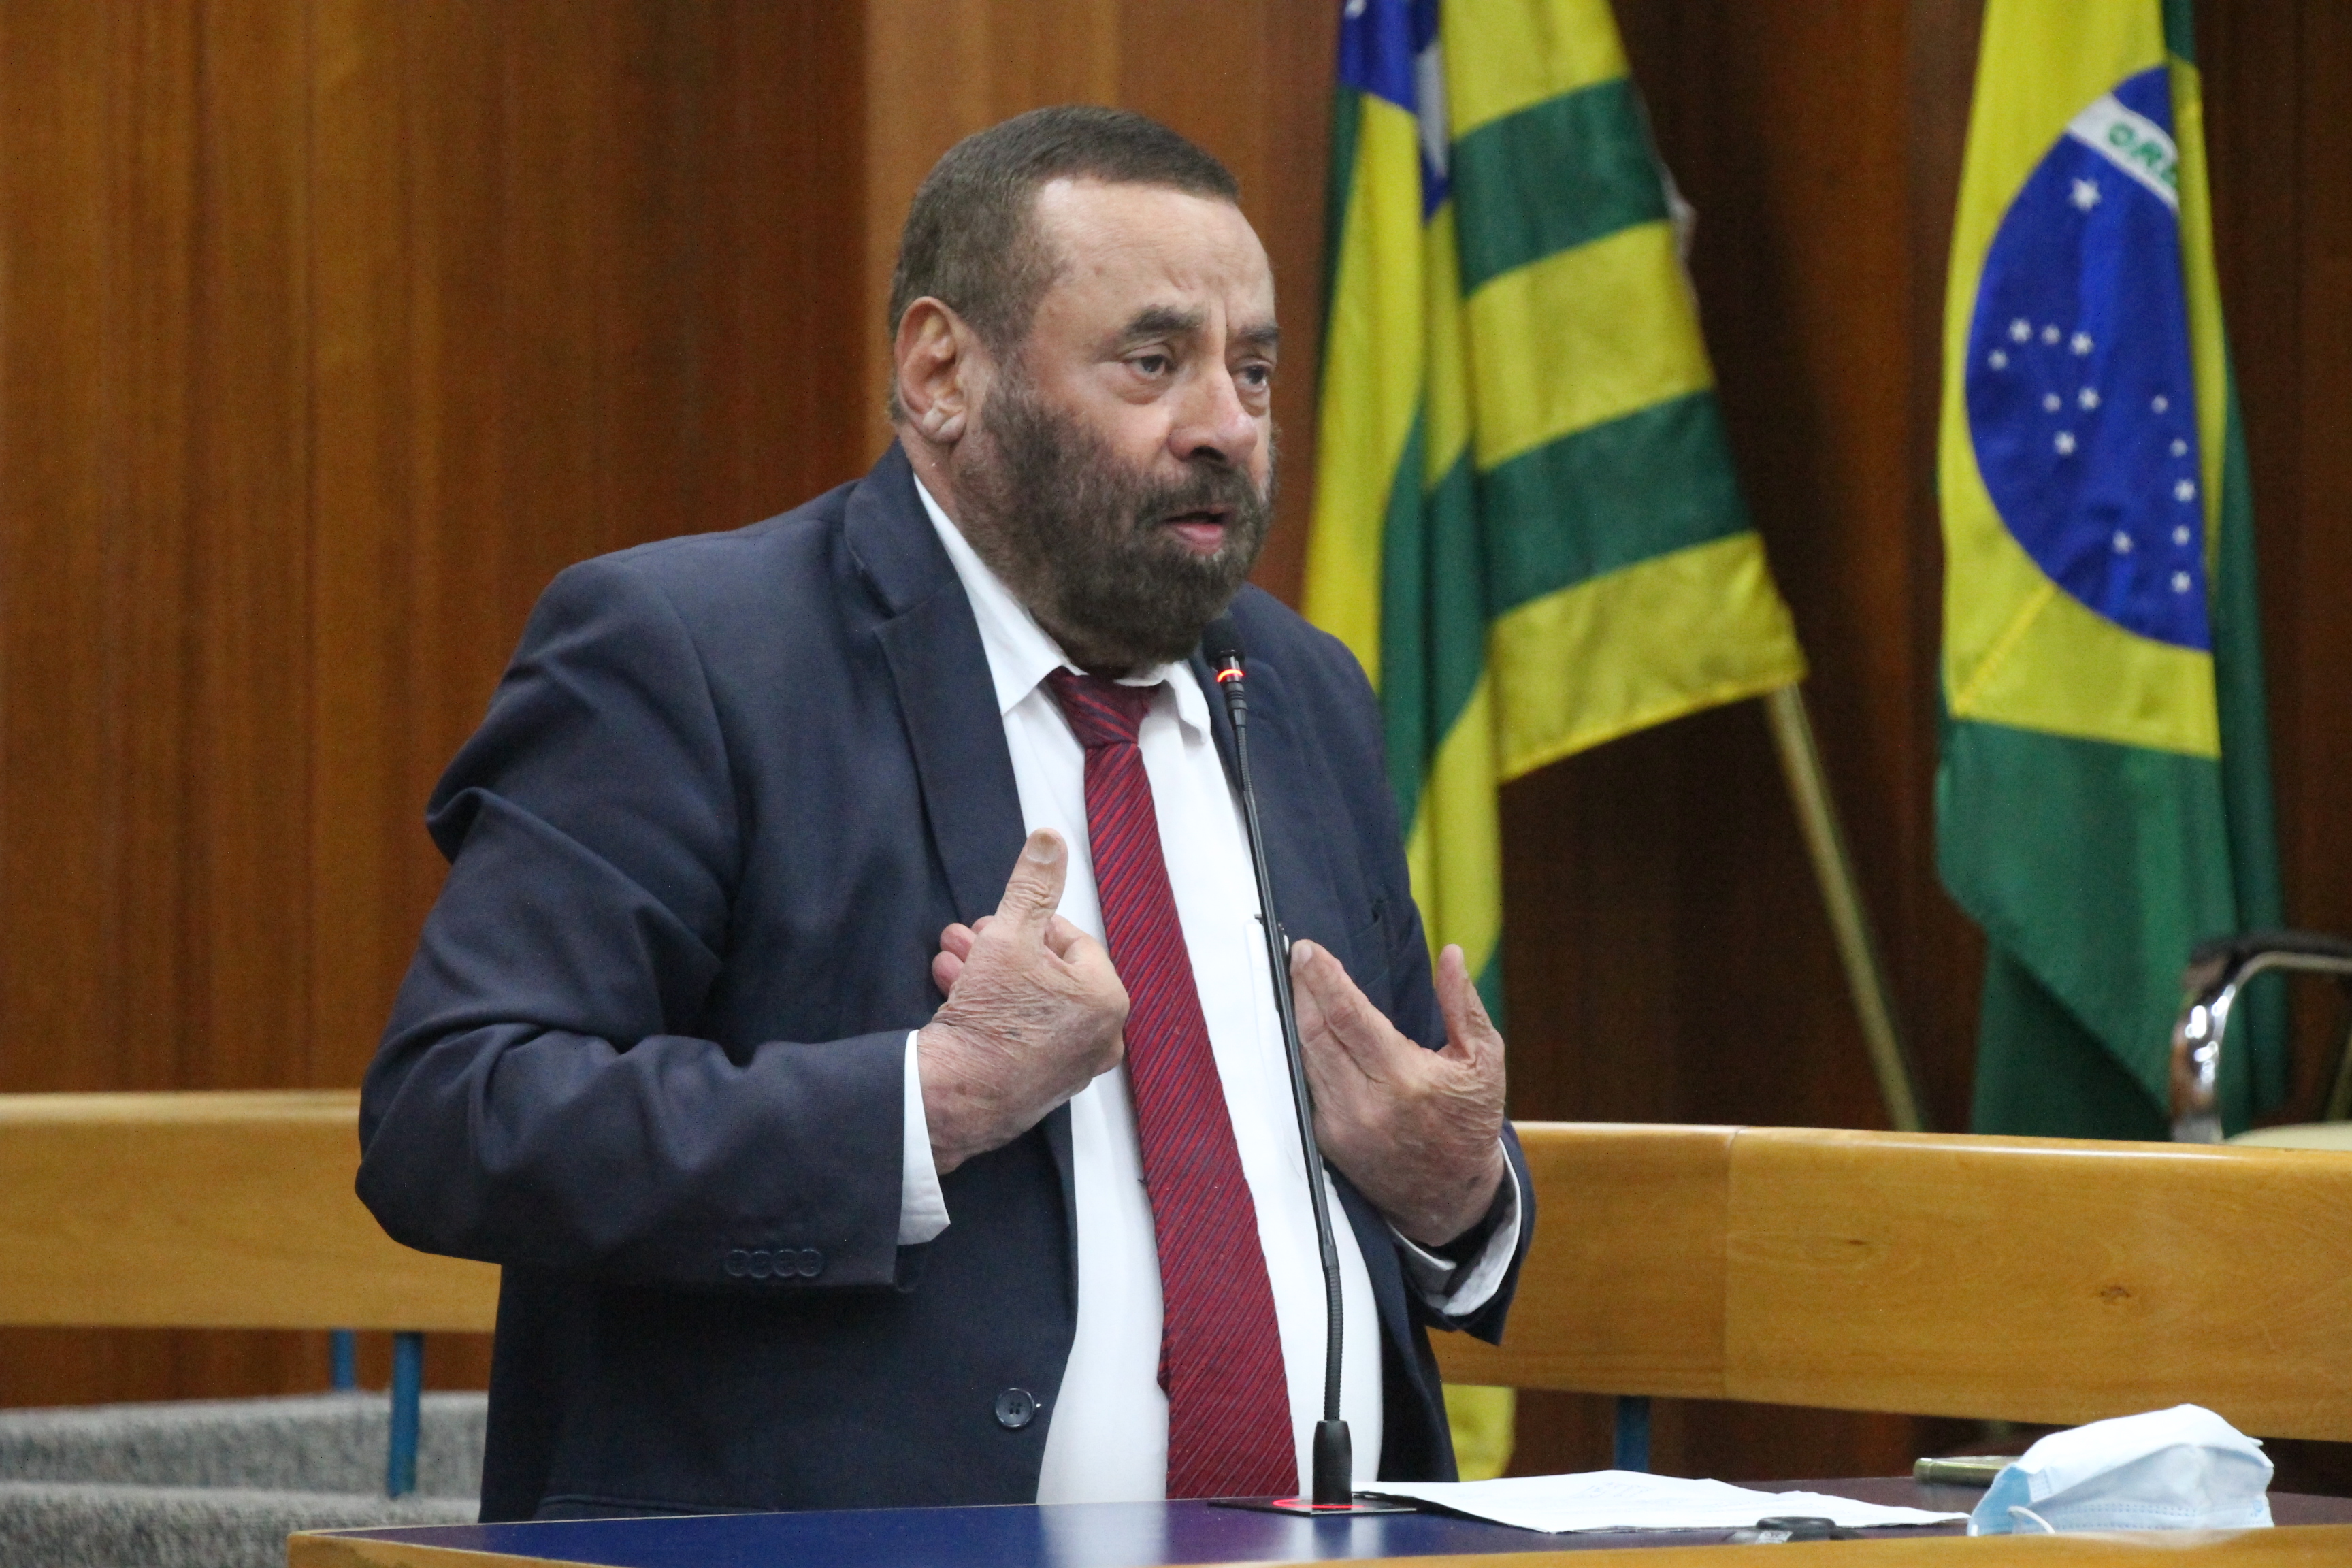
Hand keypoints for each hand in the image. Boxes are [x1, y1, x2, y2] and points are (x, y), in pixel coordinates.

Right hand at [918, 830, 1127, 1173]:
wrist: (955, 1096)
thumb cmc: (992, 1018)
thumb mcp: (1009, 934)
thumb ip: (1032, 886)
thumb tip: (1050, 840)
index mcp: (1107, 999)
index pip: (1072, 941)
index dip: (1030, 923)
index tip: (997, 919)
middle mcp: (1100, 1038)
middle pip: (1048, 973)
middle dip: (1002, 947)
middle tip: (967, 935)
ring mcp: (1072, 1068)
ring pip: (1030, 1004)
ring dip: (989, 976)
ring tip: (950, 961)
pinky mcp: (1041, 1089)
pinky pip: (1022, 1037)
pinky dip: (993, 1013)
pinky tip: (956, 994)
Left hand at [1290, 939, 1506, 1245]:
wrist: (1449, 1198)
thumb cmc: (1470, 1122)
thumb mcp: (1484, 1061)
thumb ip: (1464, 1006)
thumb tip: (1451, 955)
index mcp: (1404, 1080)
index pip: (1349, 1016)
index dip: (1324, 979)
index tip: (1307, 949)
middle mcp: (1364, 1104)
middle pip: (1316, 1032)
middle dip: (1302, 988)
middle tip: (1297, 955)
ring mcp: (1339, 1124)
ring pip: (1306, 1056)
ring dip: (1297, 1015)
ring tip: (1297, 980)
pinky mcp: (1325, 1137)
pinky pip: (1307, 1081)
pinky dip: (1304, 1049)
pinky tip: (1302, 1022)